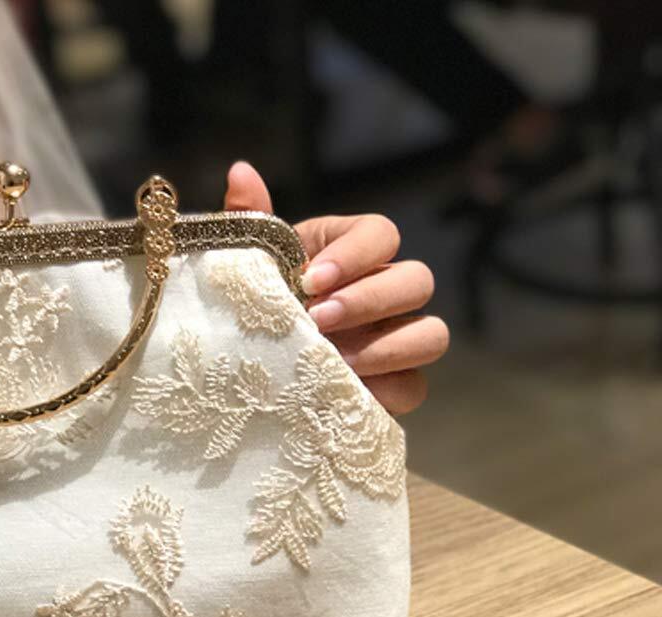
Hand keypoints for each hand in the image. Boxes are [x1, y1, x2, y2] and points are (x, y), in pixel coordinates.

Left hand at [224, 161, 446, 413]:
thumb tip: (241, 171)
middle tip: (318, 320)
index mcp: (351, 251)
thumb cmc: (255, 304)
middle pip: (418, 280)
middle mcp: (385, 291)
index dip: (356, 254)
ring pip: (432, 334)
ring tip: (334, 359)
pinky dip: (384, 388)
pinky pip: (414, 387)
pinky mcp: (394, 385)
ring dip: (386, 347)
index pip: (382, 234)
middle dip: (369, 300)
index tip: (310, 278)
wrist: (246, 370)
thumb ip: (249, 221)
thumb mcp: (248, 264)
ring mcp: (396, 340)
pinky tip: (343, 389)